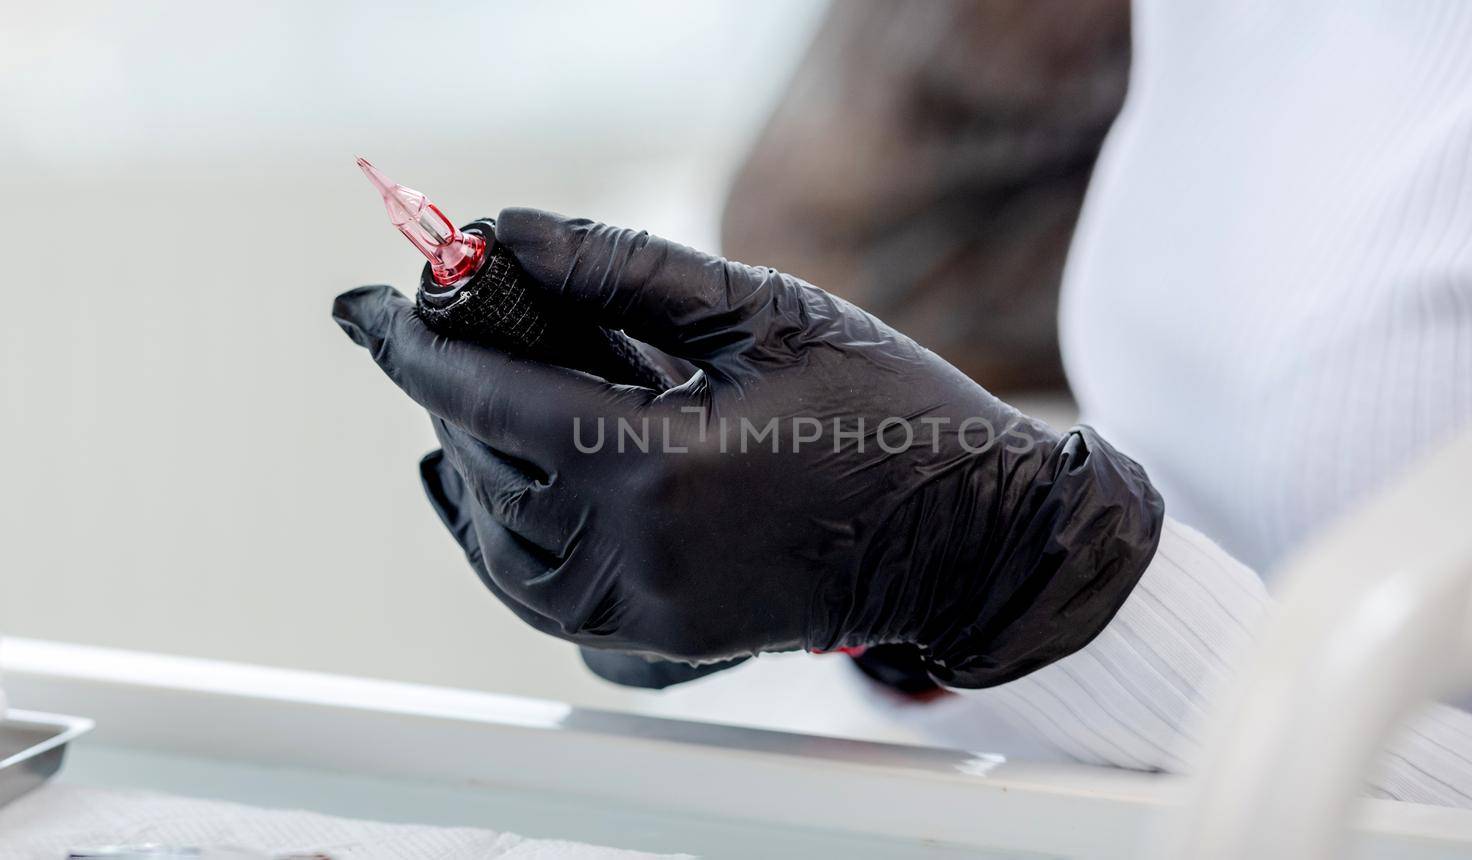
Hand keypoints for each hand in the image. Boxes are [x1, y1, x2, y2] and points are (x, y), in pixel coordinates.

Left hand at [332, 208, 1162, 686]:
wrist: (970, 535)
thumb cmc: (884, 409)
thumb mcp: (758, 308)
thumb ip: (614, 267)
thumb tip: (497, 235)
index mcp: (655, 465)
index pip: (487, 397)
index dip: (415, 342)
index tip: (370, 306)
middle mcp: (633, 556)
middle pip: (482, 466)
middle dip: (453, 387)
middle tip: (456, 325)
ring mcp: (644, 616)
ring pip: (494, 546)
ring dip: (467, 468)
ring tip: (468, 405)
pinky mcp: (662, 646)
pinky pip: (541, 602)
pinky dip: (502, 545)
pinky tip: (498, 498)